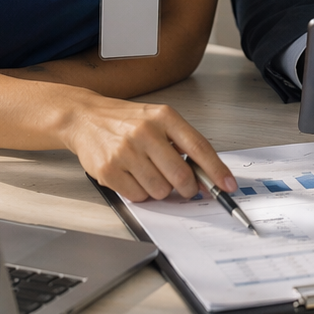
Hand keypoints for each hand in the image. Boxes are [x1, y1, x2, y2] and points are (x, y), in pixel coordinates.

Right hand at [59, 90, 236, 201]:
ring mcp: (125, 151)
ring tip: (149, 173)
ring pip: (160, 190)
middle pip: (181, 176)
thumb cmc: (126, 120)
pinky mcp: (109, 170)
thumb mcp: (158, 118)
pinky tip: (133, 176)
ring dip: (160, 190)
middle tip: (184, 187)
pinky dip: (140, 193)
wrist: (86, 118)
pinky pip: (138, 197)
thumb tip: (206, 174)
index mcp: (164, 116)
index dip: (216, 170)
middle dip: (187, 188)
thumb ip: (182, 142)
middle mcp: (145, 132)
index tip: (228, 186)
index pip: (198, 147)